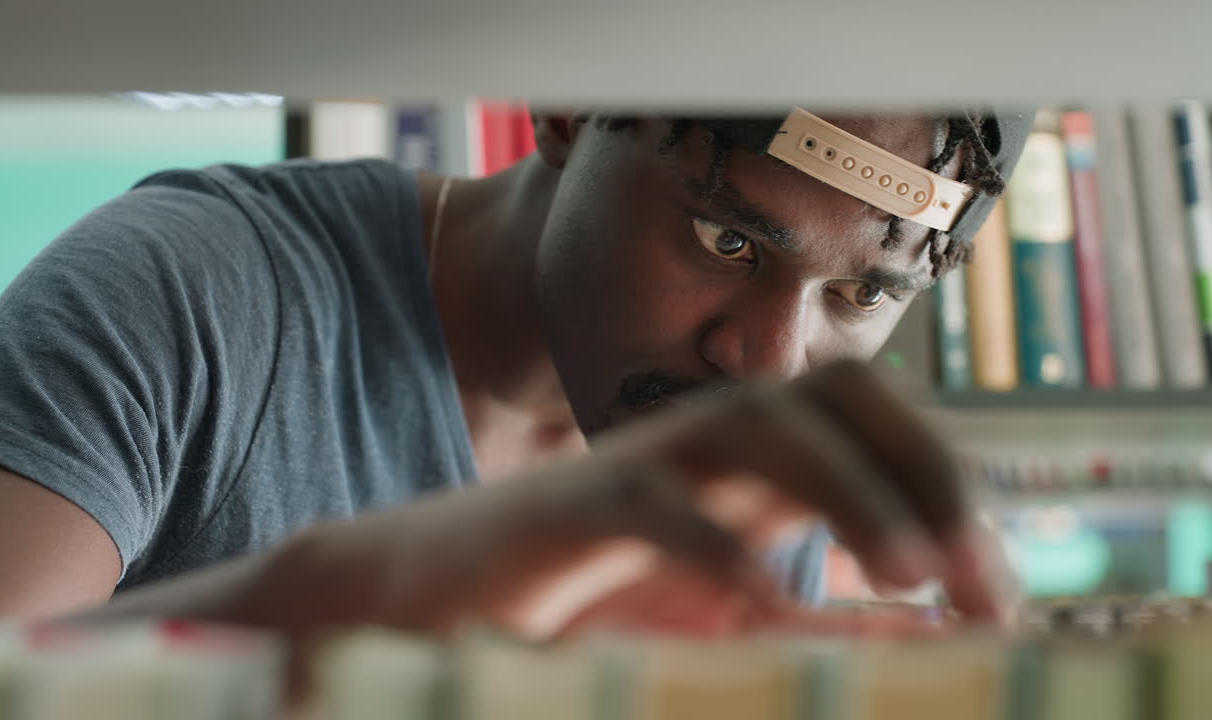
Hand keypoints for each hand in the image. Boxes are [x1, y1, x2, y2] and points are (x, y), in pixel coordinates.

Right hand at [236, 360, 1013, 642]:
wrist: (419, 593)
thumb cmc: (572, 604)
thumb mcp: (711, 610)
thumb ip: (807, 609)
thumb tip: (925, 641)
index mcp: (741, 463)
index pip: (867, 413)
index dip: (945, 476)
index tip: (996, 588)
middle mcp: (696, 444)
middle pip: (831, 390)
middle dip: (921, 467)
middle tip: (976, 579)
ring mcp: (631, 466)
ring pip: (753, 422)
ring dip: (845, 487)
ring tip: (907, 575)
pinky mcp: (565, 508)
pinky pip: (648, 500)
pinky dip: (713, 545)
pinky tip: (761, 601)